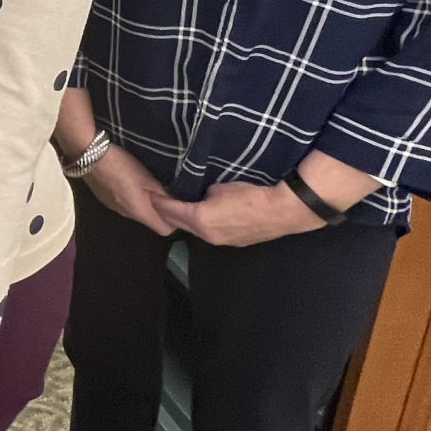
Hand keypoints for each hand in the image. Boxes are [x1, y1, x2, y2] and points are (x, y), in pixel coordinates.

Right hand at [84, 145, 177, 234]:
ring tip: (146, 185)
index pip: (164, 230)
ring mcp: (113, 208)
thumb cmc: (121, 165)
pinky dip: (130, 197)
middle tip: (165, 192)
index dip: (174, 221)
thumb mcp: (147, 176)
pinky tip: (128, 181)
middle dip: (159, 210)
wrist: (89, 155)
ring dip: (143, 203)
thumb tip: (176, 203)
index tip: (178, 207)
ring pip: (136, 212)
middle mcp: (126, 215)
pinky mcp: (104, 199)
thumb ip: (162, 192)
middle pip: (149, 221)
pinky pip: (123, 204)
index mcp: (140, 211)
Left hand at [158, 180, 318, 246]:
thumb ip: (204, 193)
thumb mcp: (221, 187)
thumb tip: (201, 196)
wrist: (281, 211)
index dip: (159, 202)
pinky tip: (198, 217)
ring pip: (194, 231)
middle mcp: (207, 235)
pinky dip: (198, 225)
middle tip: (156, 201)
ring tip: (174, 208)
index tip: (149, 194)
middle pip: (179, 224)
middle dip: (166, 213)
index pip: (171, 211)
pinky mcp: (233, 242)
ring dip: (182, 220)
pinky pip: (209, 233)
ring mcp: (220, 241)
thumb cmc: (251, 195)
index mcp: (200, 220)